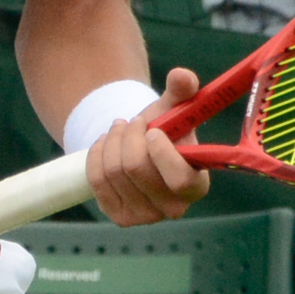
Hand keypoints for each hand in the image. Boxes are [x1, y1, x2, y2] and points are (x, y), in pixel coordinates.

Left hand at [84, 70, 208, 225]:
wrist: (141, 148)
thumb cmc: (165, 129)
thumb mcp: (174, 107)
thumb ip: (183, 89)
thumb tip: (181, 76)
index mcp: (197, 185)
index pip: (180, 180)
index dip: (160, 152)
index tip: (152, 130)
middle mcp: (174, 208)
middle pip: (135, 168)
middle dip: (129, 135)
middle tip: (132, 122)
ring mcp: (146, 217)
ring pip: (113, 171)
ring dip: (112, 140)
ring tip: (120, 129)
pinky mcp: (120, 217)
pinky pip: (97, 180)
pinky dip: (97, 154)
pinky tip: (106, 145)